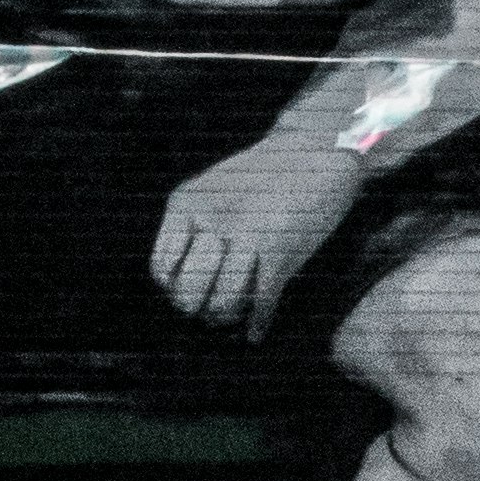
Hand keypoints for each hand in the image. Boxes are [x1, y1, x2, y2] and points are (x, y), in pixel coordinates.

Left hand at [154, 127, 357, 341]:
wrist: (318, 148)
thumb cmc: (269, 172)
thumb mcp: (216, 191)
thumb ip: (198, 226)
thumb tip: (186, 282)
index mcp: (186, 204)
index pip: (161, 268)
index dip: (174, 290)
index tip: (191, 292)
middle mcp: (210, 220)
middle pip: (188, 292)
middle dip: (200, 308)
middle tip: (213, 310)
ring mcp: (245, 236)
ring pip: (224, 302)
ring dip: (229, 317)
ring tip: (235, 317)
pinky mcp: (280, 249)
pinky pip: (261, 301)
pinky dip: (258, 323)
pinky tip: (255, 332)